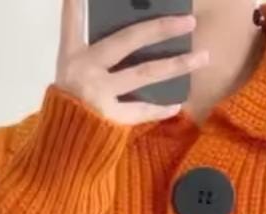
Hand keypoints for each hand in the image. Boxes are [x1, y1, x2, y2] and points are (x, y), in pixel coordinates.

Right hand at [56, 0, 208, 123]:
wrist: (63, 146)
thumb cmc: (70, 106)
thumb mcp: (70, 75)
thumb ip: (93, 54)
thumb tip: (125, 35)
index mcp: (72, 55)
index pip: (74, 21)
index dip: (78, 4)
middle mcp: (85, 69)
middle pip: (128, 40)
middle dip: (160, 28)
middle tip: (188, 21)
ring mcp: (99, 93)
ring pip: (144, 73)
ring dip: (176, 64)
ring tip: (202, 57)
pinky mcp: (109, 118)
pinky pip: (140, 110)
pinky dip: (159, 109)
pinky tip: (176, 104)